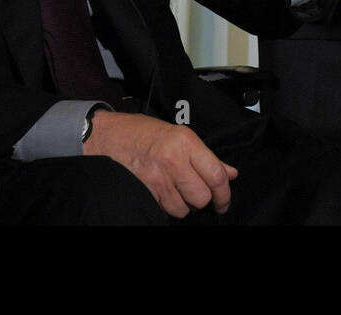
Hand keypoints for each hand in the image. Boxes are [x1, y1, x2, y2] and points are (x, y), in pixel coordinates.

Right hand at [83, 110, 237, 217]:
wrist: (110, 136)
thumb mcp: (181, 135)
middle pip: (202, 196)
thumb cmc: (145, 132)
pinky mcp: (146, 191)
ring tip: (179, 190)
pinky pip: (167, 209)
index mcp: (186, 142)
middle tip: (200, 193)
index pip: (216, 175)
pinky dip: (170, 206)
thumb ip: (207, 157)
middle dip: (204, 199)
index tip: (224, 201)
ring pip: (184, 208)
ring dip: (185, 205)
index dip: (224, 194)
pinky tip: (166, 193)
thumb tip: (230, 173)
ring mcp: (158, 178)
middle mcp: (173, 160)